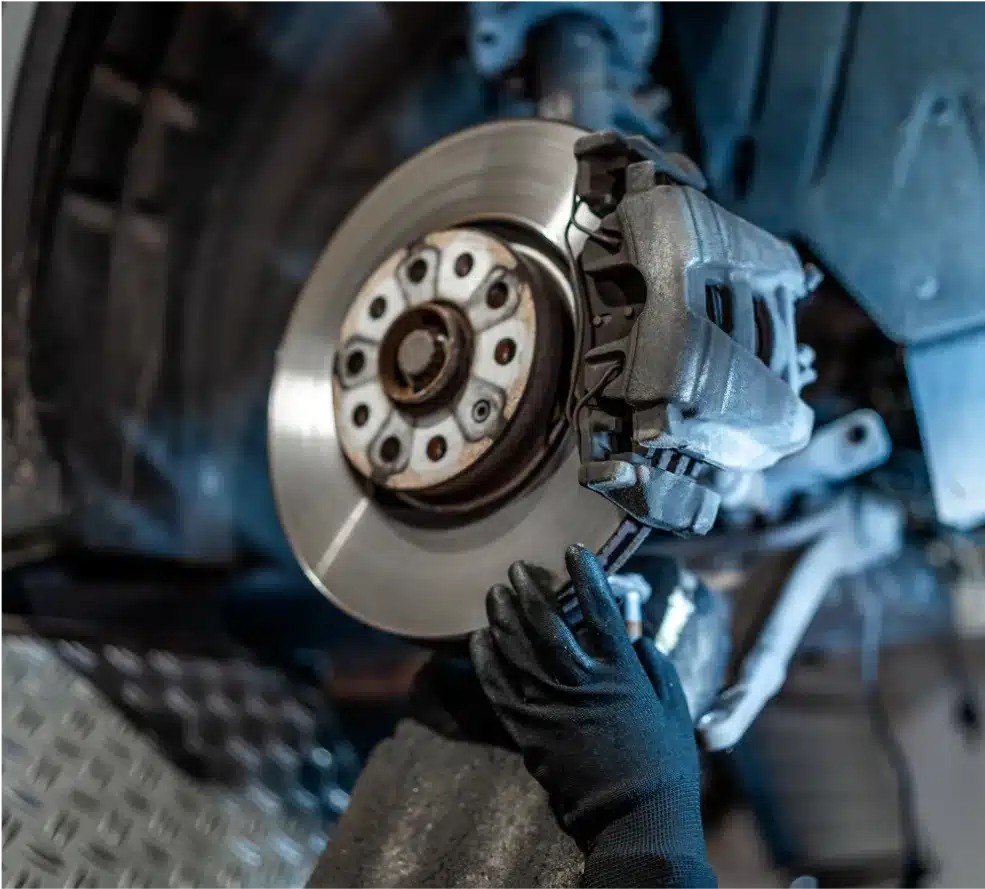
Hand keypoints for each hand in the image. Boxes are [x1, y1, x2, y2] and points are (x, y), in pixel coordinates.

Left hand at [470, 545, 708, 872]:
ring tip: (495, 593)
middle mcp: (582, 681)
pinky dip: (486, 659)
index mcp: (622, 672)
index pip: (600, 609)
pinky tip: (479, 638)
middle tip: (517, 568)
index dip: (585, 575)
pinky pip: (498, 687)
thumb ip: (654, 666)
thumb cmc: (664, 764)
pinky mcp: (527, 729)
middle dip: (530, 589)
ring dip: (502, 616)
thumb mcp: (674, 707)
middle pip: (547, 622)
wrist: (634, 818)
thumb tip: (635, 636)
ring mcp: (550, 705)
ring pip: (516, 649)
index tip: (572, 550)